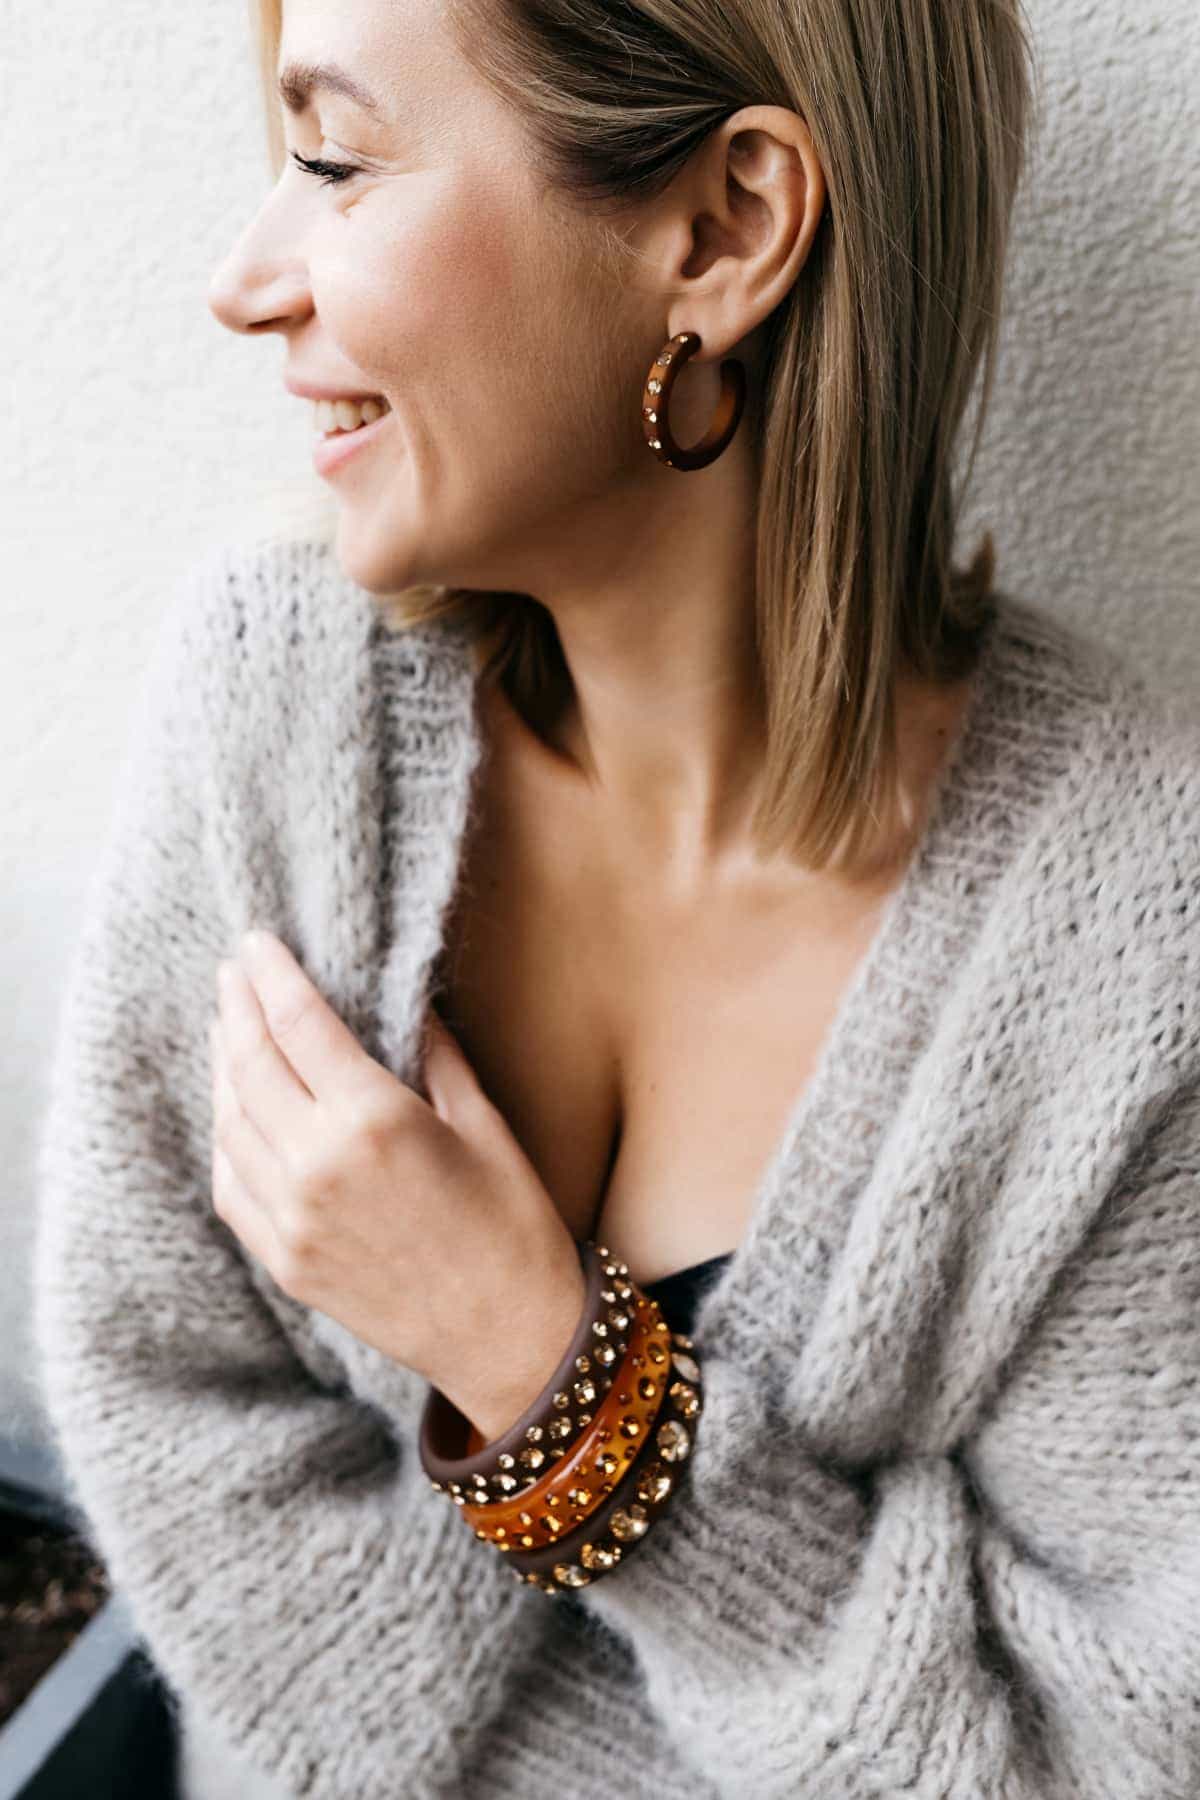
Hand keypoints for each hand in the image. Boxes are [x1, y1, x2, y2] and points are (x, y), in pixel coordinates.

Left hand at [209, 928, 587, 1438]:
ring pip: (231, 1123)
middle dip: (235, 1009)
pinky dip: (226, 1138)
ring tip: (228, 1030)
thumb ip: (432, 1054)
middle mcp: (317, 1166)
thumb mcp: (484, 1123)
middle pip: (250, 1065)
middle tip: (231, 972)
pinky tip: (236, 1111)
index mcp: (374, 1121)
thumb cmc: (514, 1224)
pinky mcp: (284, 1262)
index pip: (297, 1026)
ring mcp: (292, 1220)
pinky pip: (232, 1185)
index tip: (255, 943)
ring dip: (223, 1068)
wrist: (511, 1339)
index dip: (271, 976)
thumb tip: (399, 999)